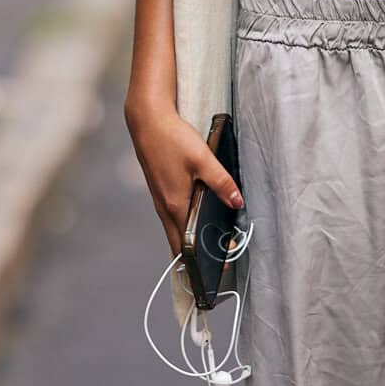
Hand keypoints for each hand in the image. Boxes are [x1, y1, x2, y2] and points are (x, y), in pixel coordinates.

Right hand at [123, 93, 244, 254]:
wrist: (147, 121)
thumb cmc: (172, 139)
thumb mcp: (203, 159)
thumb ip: (221, 183)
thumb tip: (237, 203)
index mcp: (175, 205)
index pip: (187, 245)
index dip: (203, 258)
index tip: (221, 264)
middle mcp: (164, 207)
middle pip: (179, 242)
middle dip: (198, 255)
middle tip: (220, 258)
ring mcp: (160, 199)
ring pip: (175, 229)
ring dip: (191, 240)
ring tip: (213, 244)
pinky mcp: (160, 190)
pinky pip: (173, 216)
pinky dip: (184, 225)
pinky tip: (197, 220)